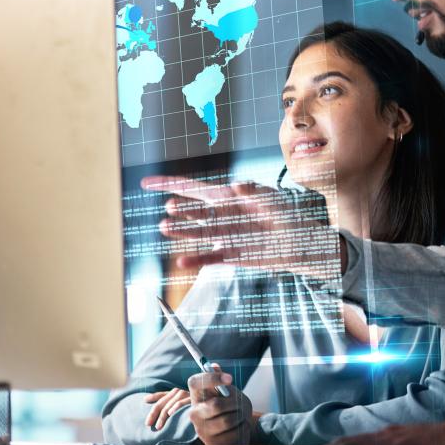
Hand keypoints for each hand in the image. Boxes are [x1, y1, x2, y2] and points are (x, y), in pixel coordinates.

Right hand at [142, 175, 344, 276]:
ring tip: (166, 228)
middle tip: (172, 209)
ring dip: (181, 232)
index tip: (147, 183)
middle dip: (181, 209)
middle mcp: (219, 216)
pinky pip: (209, 257)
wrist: (297, 242)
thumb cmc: (283, 214)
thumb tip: (236, 185)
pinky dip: (195, 260)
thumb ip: (255, 192)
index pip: (193, 189)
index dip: (170, 185)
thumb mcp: (271, 199)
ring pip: (197, 234)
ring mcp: (222, 235)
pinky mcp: (229, 255)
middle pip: (194, 211)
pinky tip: (181, 261)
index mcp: (226, 198)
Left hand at [144, 388, 190, 429]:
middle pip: (163, 401)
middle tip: (148, 424)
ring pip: (170, 404)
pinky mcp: (192, 400)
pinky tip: (170, 414)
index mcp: (176, 393)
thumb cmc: (191, 410)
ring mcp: (186, 396)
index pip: (162, 395)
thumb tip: (148, 404)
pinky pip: (181, 403)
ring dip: (163, 416)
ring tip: (158, 426)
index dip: (153, 397)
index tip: (145, 400)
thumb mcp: (179, 408)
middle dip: (154, 413)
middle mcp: (180, 393)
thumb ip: (167, 407)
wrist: (210, 411)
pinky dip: (175, 408)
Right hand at [187, 365, 254, 444]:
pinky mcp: (213, 443)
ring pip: (228, 420)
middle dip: (234, 403)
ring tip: (239, 416)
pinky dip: (243, 427)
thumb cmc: (230, 408)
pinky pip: (235, 432)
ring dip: (240, 416)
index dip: (211, 378)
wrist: (235, 430)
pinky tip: (238, 428)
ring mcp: (202, 431)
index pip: (194, 382)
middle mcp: (194, 414)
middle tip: (240, 403)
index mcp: (196, 397)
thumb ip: (219, 379)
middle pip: (216, 405)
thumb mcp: (227, 392)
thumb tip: (213, 366)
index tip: (229, 378)